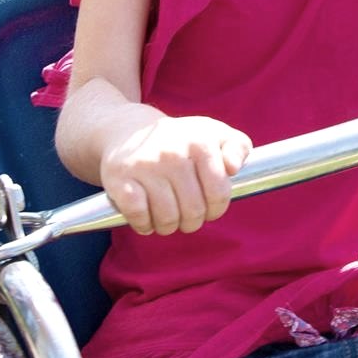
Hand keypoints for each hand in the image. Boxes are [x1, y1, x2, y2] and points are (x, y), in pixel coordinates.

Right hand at [99, 113, 251, 234]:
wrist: (129, 131)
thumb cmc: (180, 140)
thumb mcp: (214, 134)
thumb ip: (238, 147)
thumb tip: (233, 168)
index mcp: (199, 142)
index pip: (219, 194)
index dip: (217, 209)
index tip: (210, 208)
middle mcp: (172, 153)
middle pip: (193, 211)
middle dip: (192, 221)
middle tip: (187, 215)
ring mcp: (144, 166)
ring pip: (167, 218)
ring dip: (168, 227)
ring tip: (167, 219)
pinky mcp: (119, 178)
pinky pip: (138, 215)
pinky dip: (143, 225)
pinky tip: (146, 219)